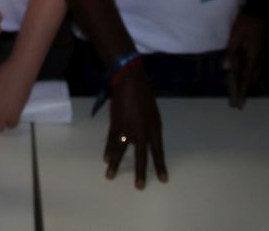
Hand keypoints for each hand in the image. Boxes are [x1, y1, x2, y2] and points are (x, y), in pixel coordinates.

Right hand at [105, 66, 165, 187]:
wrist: (129, 81)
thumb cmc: (144, 95)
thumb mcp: (153, 114)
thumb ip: (149, 130)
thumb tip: (141, 143)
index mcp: (154, 127)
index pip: (158, 151)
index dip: (160, 166)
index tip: (163, 180)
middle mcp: (142, 130)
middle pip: (141, 155)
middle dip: (140, 172)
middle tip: (139, 187)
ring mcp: (127, 127)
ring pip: (121, 149)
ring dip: (116, 164)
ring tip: (110, 176)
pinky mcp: (115, 122)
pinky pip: (111, 139)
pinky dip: (108, 149)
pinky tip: (106, 159)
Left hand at [223, 13, 265, 108]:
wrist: (263, 10)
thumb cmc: (247, 23)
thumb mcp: (236, 36)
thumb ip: (231, 52)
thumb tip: (226, 68)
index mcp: (253, 58)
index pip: (246, 79)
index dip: (241, 92)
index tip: (238, 104)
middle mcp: (259, 59)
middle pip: (252, 78)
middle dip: (245, 89)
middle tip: (239, 99)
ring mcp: (262, 54)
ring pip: (256, 72)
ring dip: (248, 81)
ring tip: (241, 88)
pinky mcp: (263, 49)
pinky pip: (257, 65)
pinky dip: (251, 72)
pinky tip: (246, 71)